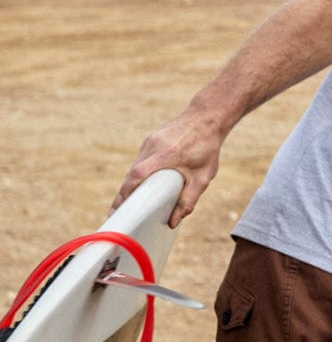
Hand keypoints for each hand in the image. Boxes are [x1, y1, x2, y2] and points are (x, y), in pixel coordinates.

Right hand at [112, 107, 223, 228]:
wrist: (206, 118)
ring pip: (134, 168)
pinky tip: (138, 190)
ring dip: (129, 187)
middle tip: (115, 215)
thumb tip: (173, 223)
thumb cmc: (207, 148)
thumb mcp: (202, 178)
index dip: (125, 194)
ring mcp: (149, 142)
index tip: (117, 210)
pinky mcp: (150, 141)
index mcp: (166, 154)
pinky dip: (138, 177)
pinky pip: (140, 161)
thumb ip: (188, 201)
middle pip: (131, 174)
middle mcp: (153, 146)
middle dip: (123, 196)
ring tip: (124, 207)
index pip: (138, 176)